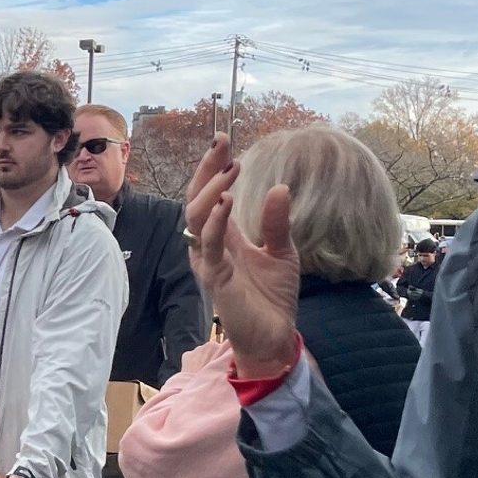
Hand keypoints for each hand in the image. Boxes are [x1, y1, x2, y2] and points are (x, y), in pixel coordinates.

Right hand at [186, 134, 300, 375]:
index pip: (211, 194)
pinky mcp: (214, 277)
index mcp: (224, 236)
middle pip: (196, 198)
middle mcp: (209, 244)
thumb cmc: (272, 297)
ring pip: (196, 216)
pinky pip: (209, 244)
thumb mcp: (282, 251)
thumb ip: (276, 221)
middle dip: (207, 169)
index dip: (213, 167)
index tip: (224, 140)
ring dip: (212, 189)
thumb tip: (279, 186)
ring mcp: (208, 260)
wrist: (273, 337)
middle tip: (222, 144)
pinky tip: (227, 200)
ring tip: (230, 168)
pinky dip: (216, 220)